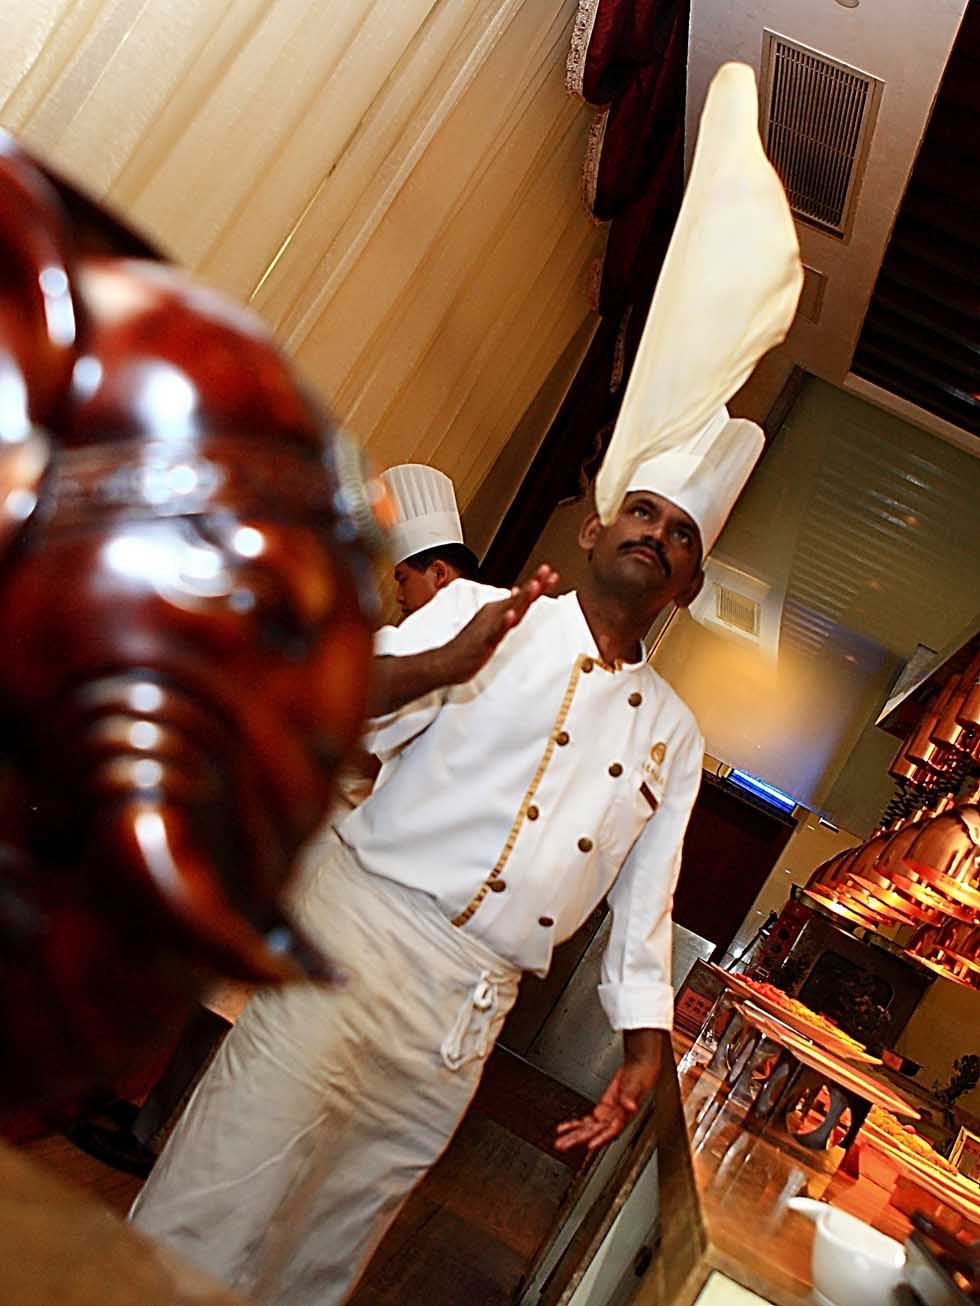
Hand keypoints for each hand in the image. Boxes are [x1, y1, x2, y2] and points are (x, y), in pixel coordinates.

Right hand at [440, 564, 558, 684]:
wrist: (446, 662)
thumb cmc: (470, 644)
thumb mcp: (491, 623)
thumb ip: (506, 608)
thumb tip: (517, 592)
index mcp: (497, 611)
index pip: (522, 596)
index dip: (538, 585)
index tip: (552, 574)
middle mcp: (494, 614)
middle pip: (519, 599)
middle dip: (534, 585)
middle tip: (547, 571)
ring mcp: (489, 626)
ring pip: (508, 610)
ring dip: (521, 598)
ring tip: (533, 586)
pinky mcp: (483, 640)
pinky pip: (495, 631)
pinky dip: (503, 622)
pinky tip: (510, 615)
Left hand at [554, 1053, 658, 1153]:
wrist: (638, 1066)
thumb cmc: (641, 1076)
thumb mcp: (636, 1084)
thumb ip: (630, 1096)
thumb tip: (630, 1106)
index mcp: (624, 1115)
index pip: (611, 1131)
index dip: (601, 1139)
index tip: (589, 1146)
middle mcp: (614, 1119)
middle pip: (594, 1133)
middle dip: (577, 1139)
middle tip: (562, 1146)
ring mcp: (607, 1115)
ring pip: (588, 1129)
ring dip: (573, 1135)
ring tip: (560, 1143)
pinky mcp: (602, 1109)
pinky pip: (587, 1120)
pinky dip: (576, 1124)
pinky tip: (565, 1128)